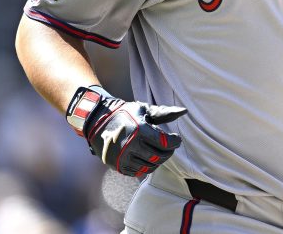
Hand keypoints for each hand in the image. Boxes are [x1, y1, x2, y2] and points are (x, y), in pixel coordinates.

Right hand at [66, 86, 186, 176]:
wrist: (98, 122)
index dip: (175, 142)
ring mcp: (123, 158)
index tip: (176, 140)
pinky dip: (146, 167)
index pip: (165, 143)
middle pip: (159, 157)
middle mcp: (131, 146)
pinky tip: (147, 158)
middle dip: (168, 153)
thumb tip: (184, 111)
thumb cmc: (125, 114)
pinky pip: (138, 172)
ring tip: (159, 152)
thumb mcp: (144, 110)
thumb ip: (164, 113)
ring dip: (158, 161)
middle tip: (169, 147)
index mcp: (140, 131)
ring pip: (150, 167)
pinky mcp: (117, 166)